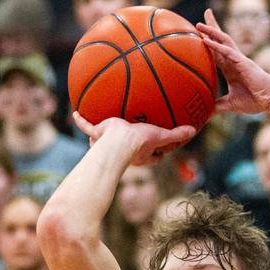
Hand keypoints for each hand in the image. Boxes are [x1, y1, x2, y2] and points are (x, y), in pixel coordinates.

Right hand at [71, 112, 195, 164]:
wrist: (118, 142)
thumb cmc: (139, 142)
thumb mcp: (161, 136)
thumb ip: (176, 134)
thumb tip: (194, 131)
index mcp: (141, 153)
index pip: (153, 157)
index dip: (158, 153)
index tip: (163, 148)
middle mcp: (125, 150)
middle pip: (130, 149)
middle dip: (133, 145)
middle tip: (136, 135)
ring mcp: (108, 142)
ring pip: (105, 140)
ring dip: (102, 136)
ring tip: (104, 124)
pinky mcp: (96, 134)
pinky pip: (87, 126)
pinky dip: (81, 120)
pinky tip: (75, 112)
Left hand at [195, 10, 269, 115]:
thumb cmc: (255, 101)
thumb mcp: (231, 105)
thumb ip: (217, 106)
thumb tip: (204, 114)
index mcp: (231, 69)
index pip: (217, 53)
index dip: (208, 43)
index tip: (198, 35)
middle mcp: (234, 61)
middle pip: (220, 41)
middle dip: (211, 28)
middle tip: (199, 21)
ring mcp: (239, 60)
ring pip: (223, 41)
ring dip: (211, 31)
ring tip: (198, 24)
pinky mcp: (243, 63)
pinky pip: (227, 51)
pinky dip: (216, 45)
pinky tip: (205, 40)